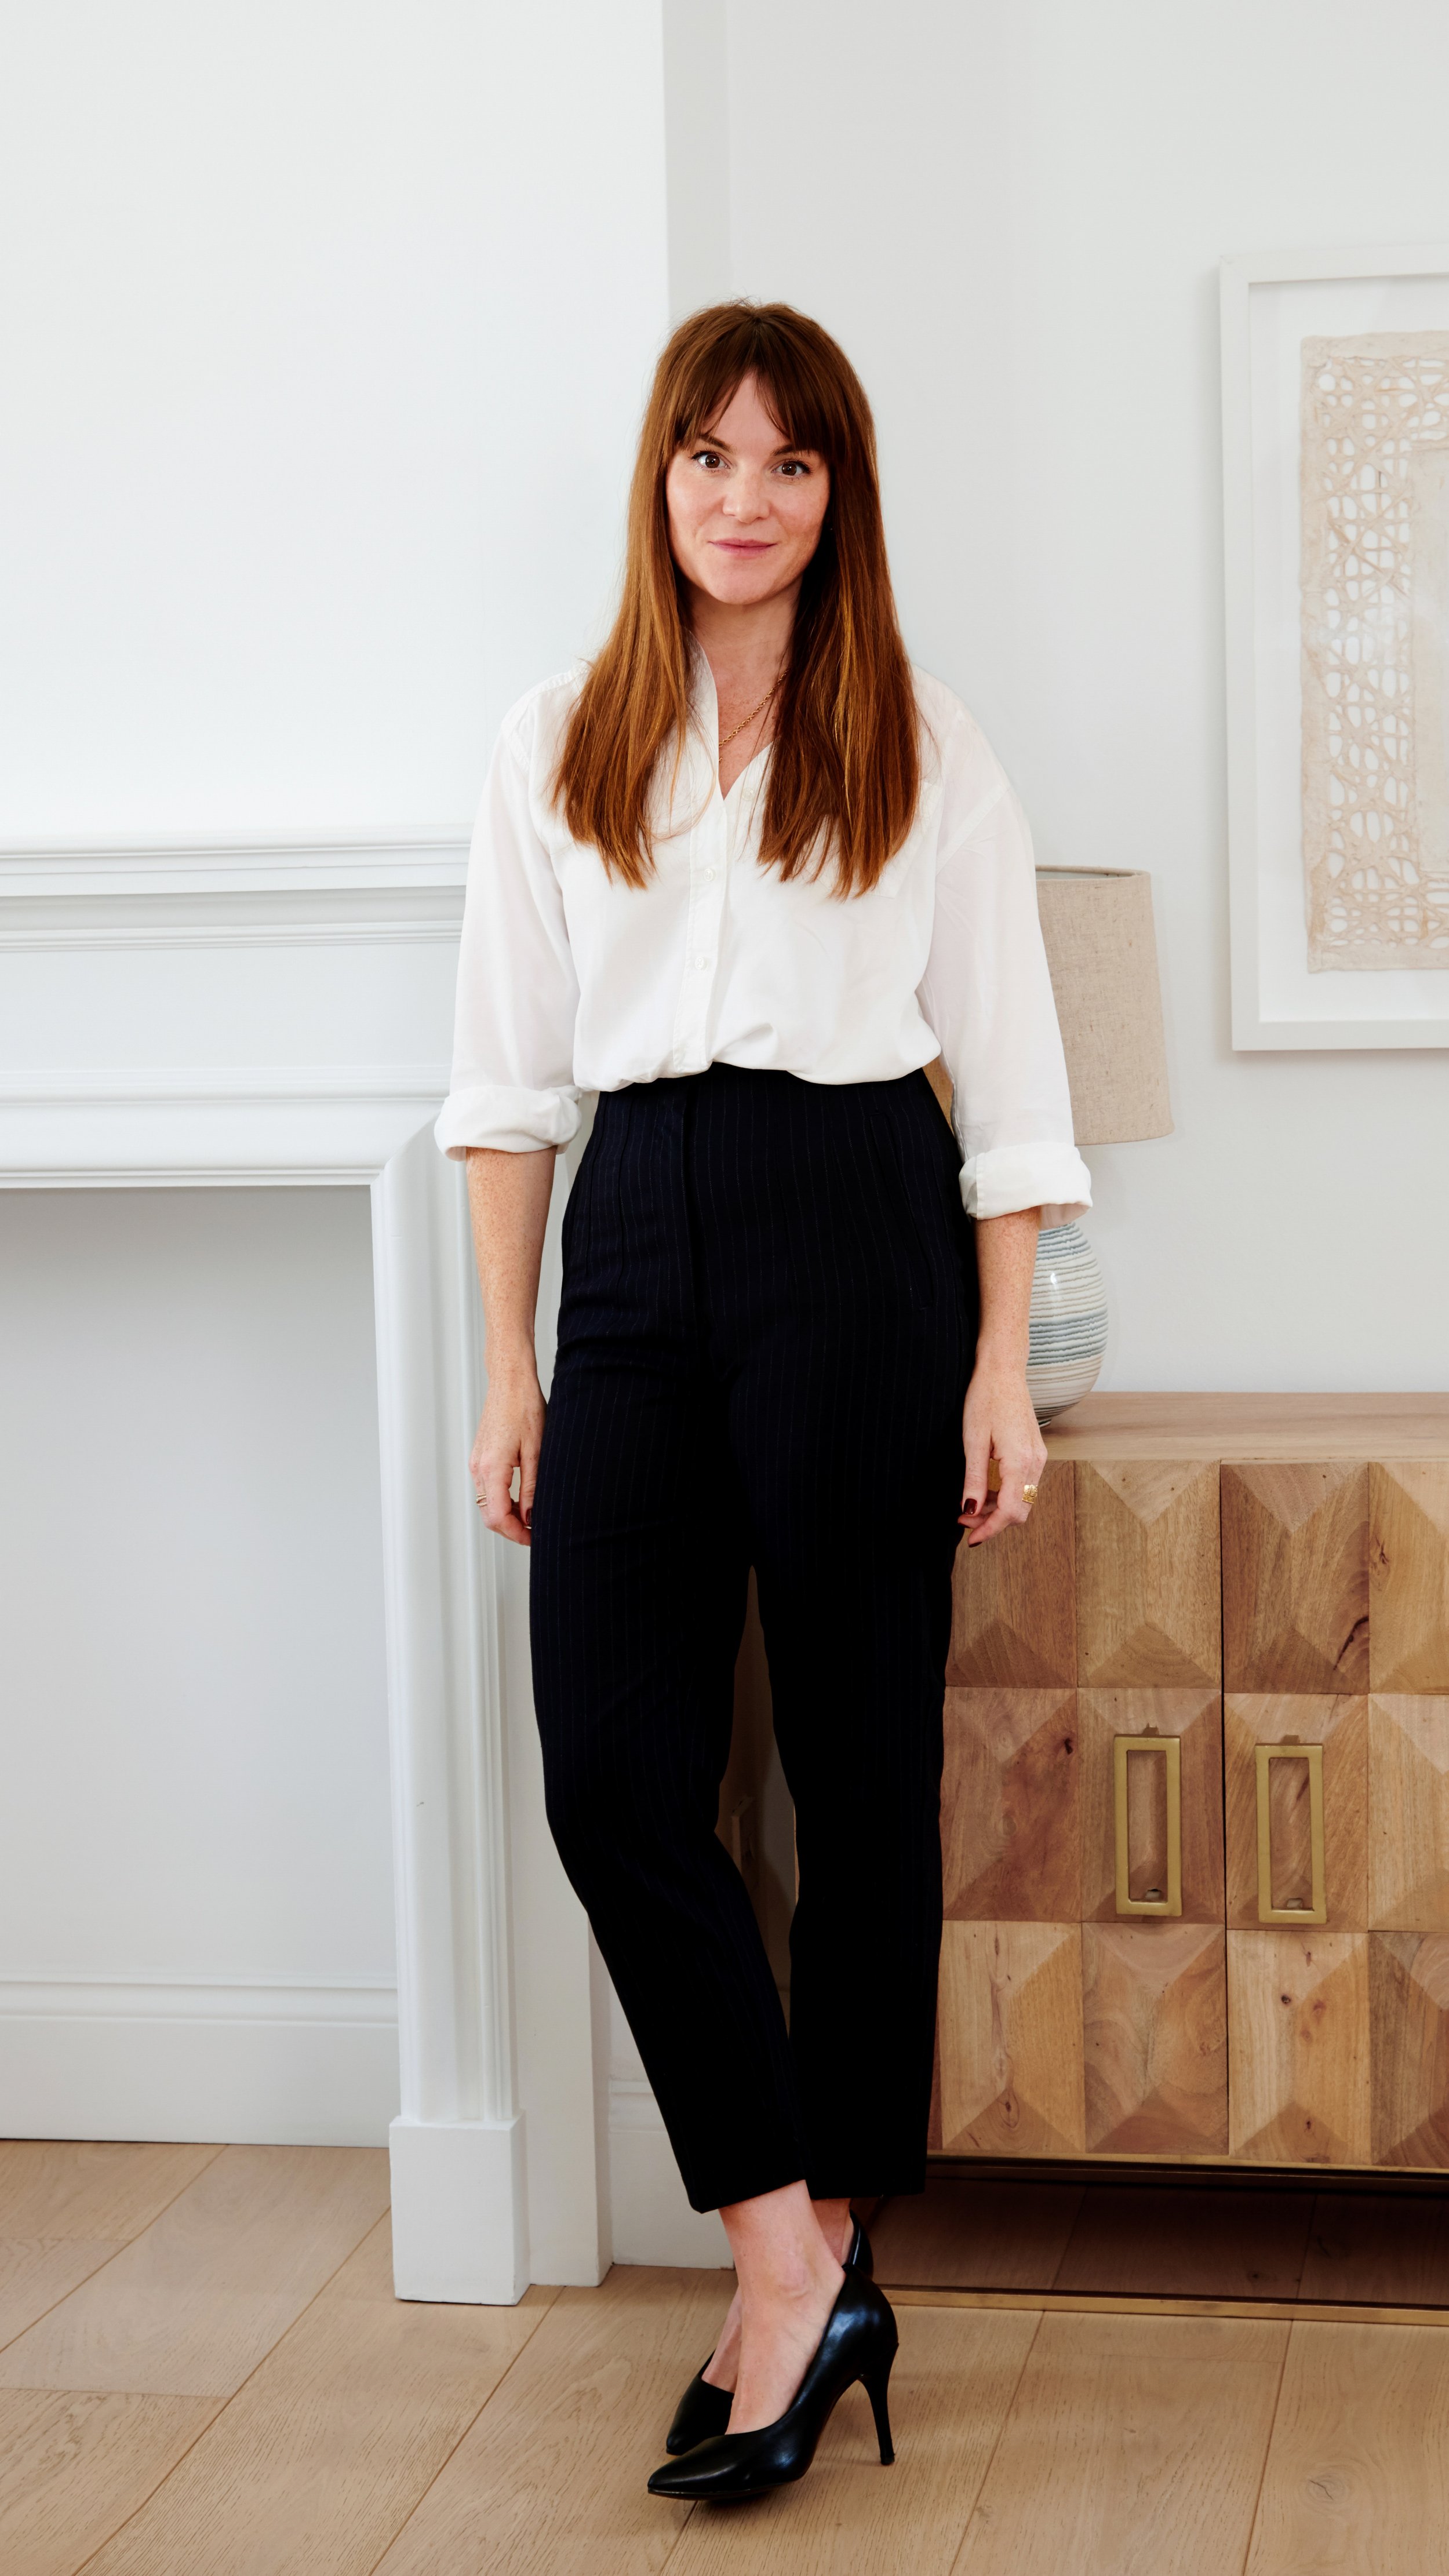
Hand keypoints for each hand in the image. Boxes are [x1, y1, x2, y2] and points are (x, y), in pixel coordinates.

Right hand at [471, 1353, 545, 1546]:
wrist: (510, 1382)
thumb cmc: (524, 1408)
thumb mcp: (536, 1451)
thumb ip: (533, 1487)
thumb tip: (532, 1517)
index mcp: (491, 1468)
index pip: (499, 1517)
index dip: (517, 1534)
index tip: (535, 1538)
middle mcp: (479, 1468)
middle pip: (489, 1516)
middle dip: (512, 1529)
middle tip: (536, 1532)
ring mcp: (477, 1463)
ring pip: (487, 1504)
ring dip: (508, 1516)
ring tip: (533, 1516)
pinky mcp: (480, 1458)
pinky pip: (488, 1489)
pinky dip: (503, 1501)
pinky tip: (522, 1499)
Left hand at [959, 1353, 1046, 1545]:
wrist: (1004, 1371)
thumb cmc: (985, 1399)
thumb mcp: (972, 1441)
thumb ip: (974, 1480)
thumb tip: (970, 1512)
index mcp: (1020, 1460)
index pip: (1010, 1511)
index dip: (990, 1530)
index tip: (970, 1540)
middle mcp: (1035, 1462)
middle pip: (1019, 1511)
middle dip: (992, 1522)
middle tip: (962, 1519)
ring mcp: (1038, 1456)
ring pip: (1022, 1499)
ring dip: (997, 1508)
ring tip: (969, 1504)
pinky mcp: (1035, 1452)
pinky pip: (1023, 1484)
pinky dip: (1004, 1494)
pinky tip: (984, 1488)